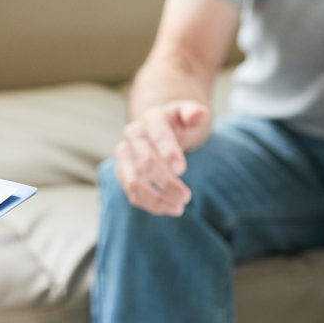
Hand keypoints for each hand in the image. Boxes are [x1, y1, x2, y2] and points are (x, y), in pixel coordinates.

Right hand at [114, 100, 211, 215]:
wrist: (162, 130)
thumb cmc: (180, 124)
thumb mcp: (190, 114)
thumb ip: (194, 113)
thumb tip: (200, 114)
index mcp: (152, 117)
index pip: (157, 133)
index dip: (168, 151)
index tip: (182, 169)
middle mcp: (134, 135)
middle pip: (144, 161)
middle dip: (165, 181)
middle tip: (186, 196)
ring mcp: (125, 155)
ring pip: (133, 181)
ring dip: (154, 199)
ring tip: (178, 209)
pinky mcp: (123, 172)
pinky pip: (132, 192)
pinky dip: (149, 204)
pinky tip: (168, 209)